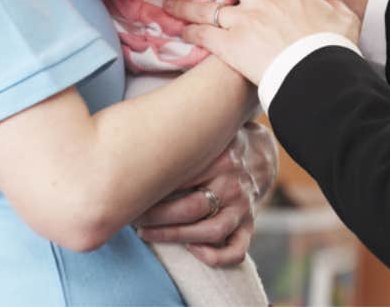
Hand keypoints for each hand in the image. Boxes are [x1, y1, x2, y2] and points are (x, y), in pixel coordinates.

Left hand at [135, 122, 277, 265]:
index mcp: (221, 157)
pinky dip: (214, 256)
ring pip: (210, 231)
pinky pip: (236, 250)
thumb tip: (135, 142)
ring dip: (173, 237)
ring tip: (145, 233)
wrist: (261, 152)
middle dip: (155, 216)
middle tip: (131, 216)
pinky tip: (191, 250)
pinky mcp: (249, 223)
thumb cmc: (219, 143)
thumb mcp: (206, 133)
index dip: (151, 189)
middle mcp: (233, 183)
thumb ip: (180, 138)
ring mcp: (242, 205)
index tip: (128, 192)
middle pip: (190, 207)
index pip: (181, 178)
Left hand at [166, 0, 361, 84]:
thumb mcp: (343, 19)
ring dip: (184, 5)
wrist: (320, 75)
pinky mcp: (230, 44)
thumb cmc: (335, 48)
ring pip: (205, 6)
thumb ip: (334, 6)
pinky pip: (203, 34)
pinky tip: (181, 32)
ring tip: (168, 2)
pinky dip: (190, 32)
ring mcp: (243, 19)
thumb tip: (335, 4)